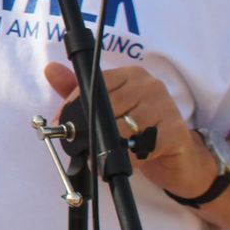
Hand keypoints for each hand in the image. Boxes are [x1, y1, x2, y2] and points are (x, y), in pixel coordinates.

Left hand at [42, 62, 216, 199]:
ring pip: (121, 128)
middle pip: (106, 108)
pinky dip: (128, 158)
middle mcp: (149, 85)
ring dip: (109, 148)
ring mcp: (165, 105)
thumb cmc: (140, 133)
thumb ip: (78, 91)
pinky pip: (139, 146)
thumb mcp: (107, 111)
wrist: (179, 160)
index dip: (76, 107)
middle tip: (88, 148)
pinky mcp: (174, 130)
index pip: (95, 86)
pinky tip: (131, 160)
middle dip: (91, 132)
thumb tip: (50, 69)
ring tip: (109, 156)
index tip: (66, 124)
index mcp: (131, 75)